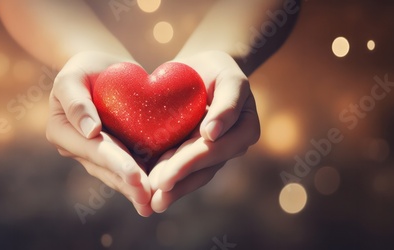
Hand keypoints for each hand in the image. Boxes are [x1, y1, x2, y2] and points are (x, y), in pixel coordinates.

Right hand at [46, 51, 152, 216]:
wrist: (102, 70)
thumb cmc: (84, 68)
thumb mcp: (72, 75)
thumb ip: (75, 101)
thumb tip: (90, 131)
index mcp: (63, 131)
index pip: (93, 149)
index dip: (115, 163)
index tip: (136, 176)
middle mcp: (77, 148)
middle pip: (105, 168)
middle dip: (127, 184)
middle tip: (148, 198)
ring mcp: (95, 154)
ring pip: (115, 175)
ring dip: (133, 190)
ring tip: (152, 204)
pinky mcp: (114, 152)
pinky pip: (127, 168)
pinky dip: (141, 180)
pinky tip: (156, 195)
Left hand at [149, 51, 260, 212]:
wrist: (200, 71)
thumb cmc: (217, 69)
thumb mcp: (229, 76)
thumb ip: (228, 103)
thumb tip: (213, 135)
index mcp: (244, 130)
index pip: (214, 150)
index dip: (190, 163)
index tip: (167, 175)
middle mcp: (230, 146)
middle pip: (203, 168)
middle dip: (178, 181)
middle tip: (153, 194)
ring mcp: (213, 153)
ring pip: (193, 175)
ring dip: (173, 189)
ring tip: (152, 202)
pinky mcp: (194, 153)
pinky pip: (182, 168)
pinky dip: (167, 179)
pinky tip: (149, 192)